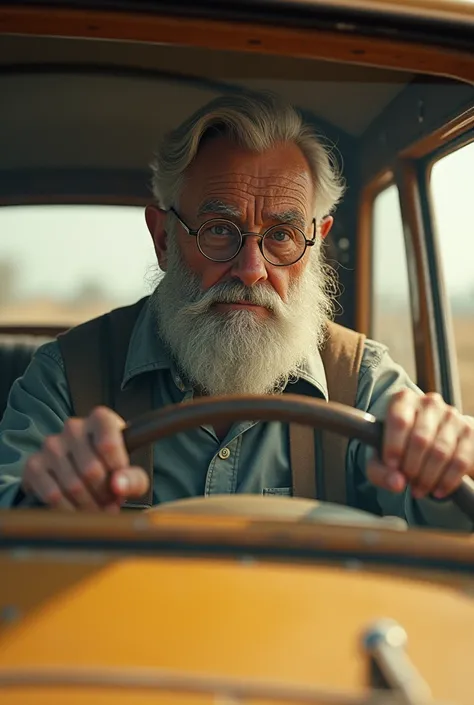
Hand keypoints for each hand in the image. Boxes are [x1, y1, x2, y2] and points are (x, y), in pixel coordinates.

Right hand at [22, 407, 149, 510]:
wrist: (82, 467)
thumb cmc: (112, 466)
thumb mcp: (131, 471)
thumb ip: (133, 479)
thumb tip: (118, 486)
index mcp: (101, 419)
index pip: (108, 445)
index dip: (117, 473)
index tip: (121, 485)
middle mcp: (73, 427)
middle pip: (91, 470)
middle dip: (104, 495)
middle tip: (111, 504)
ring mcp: (51, 445)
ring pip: (72, 485)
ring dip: (88, 506)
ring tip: (98, 508)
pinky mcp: (34, 464)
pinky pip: (52, 495)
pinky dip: (68, 510)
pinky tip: (78, 511)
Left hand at [367, 389, 473, 498]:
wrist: (426, 443)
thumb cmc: (398, 448)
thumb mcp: (381, 459)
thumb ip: (380, 471)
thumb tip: (397, 483)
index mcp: (403, 400)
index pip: (399, 420)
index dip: (395, 446)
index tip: (392, 466)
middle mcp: (429, 403)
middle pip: (420, 439)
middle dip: (412, 468)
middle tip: (407, 483)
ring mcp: (452, 415)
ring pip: (441, 452)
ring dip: (429, 477)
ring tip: (419, 490)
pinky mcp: (469, 431)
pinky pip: (460, 461)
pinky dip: (448, 481)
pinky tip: (437, 491)